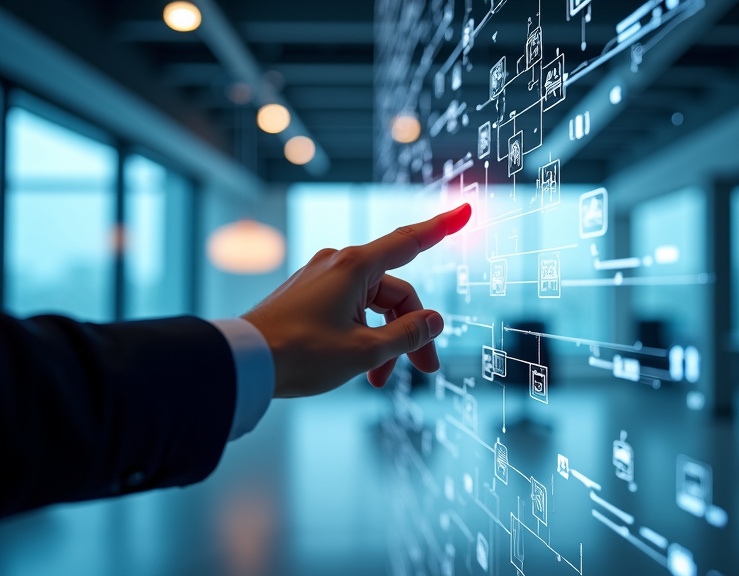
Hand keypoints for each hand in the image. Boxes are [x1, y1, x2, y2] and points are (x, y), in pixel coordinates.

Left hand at [242, 204, 471, 396]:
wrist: (243, 362)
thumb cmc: (299, 355)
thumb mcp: (364, 351)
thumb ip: (407, 334)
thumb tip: (434, 321)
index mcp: (355, 267)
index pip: (410, 242)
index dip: (442, 228)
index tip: (466, 212)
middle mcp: (338, 264)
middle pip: (394, 293)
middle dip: (411, 332)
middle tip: (425, 369)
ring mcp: (321, 278)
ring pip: (372, 306)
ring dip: (384, 341)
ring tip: (380, 379)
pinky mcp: (308, 295)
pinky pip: (350, 310)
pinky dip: (362, 335)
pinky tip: (359, 366)